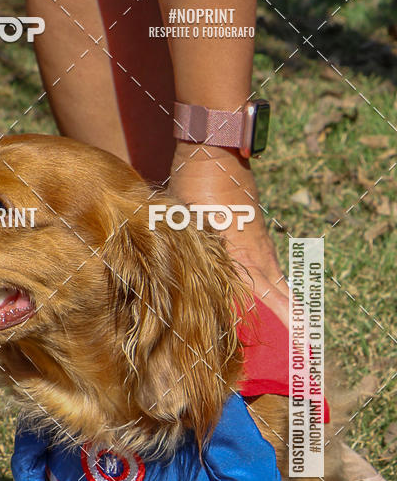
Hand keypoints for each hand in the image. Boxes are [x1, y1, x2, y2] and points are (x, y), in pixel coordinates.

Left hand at [168, 142, 289, 328]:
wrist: (214, 145)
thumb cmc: (195, 183)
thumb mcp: (185, 219)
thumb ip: (186, 249)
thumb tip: (175, 275)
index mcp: (239, 247)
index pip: (262, 288)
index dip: (277, 312)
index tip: (296, 332)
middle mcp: (254, 244)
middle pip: (276, 283)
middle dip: (288, 310)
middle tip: (304, 335)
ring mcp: (256, 233)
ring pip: (272, 269)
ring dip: (282, 294)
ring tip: (295, 317)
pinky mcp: (252, 222)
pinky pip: (265, 256)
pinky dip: (272, 273)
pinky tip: (271, 282)